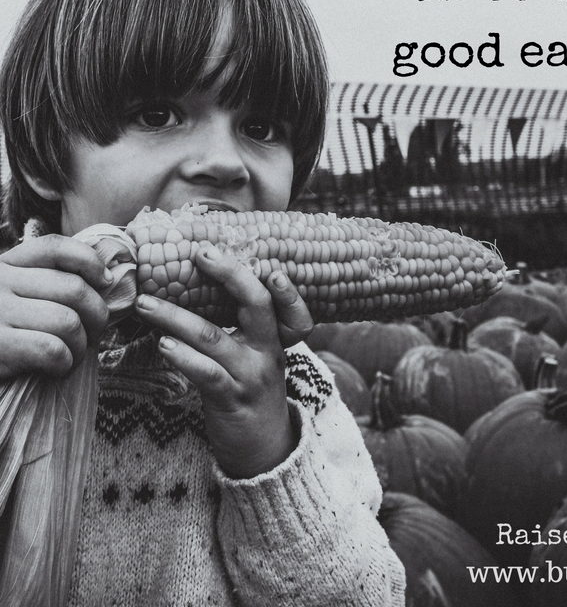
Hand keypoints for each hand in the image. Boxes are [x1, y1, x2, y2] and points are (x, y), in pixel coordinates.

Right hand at [0, 234, 112, 377]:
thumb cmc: (5, 333)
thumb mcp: (17, 297)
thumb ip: (50, 282)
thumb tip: (105, 281)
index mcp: (6, 266)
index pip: (54, 247)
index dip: (89, 261)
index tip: (106, 282)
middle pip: (73, 288)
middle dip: (96, 315)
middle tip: (93, 335)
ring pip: (68, 321)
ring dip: (81, 345)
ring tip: (74, 356)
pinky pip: (51, 349)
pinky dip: (65, 362)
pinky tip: (58, 368)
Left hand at [134, 245, 314, 478]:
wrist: (266, 451)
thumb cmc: (253, 395)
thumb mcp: (258, 359)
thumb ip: (242, 329)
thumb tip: (200, 291)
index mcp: (276, 339)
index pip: (284, 302)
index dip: (281, 282)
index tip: (266, 263)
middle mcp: (268, 352)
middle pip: (256, 304)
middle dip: (229, 274)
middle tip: (201, 253)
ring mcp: (251, 376)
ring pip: (214, 337)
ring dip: (175, 317)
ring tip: (145, 303)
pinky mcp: (231, 400)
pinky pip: (205, 374)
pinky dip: (183, 357)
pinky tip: (163, 345)